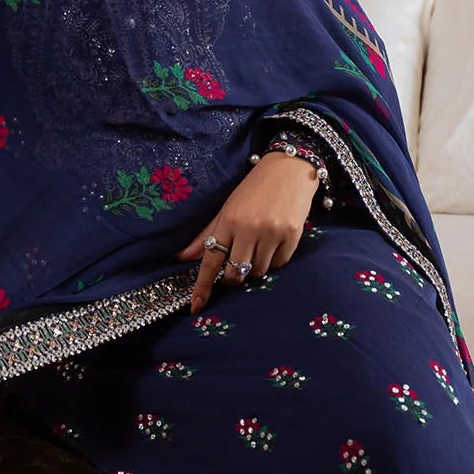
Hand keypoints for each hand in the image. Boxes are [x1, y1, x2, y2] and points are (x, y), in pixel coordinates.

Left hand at [176, 151, 319, 311]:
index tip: (196, 306)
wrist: (290, 168)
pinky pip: (279, 264)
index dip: (203, 286)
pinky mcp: (292, 236)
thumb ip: (206, 234)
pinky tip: (276, 241)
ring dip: (255, 267)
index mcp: (228, 220)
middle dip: (234, 278)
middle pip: (235, 273)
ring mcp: (271, 233)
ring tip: (260, 244)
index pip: (210, 260)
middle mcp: (248, 228)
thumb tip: (182, 257)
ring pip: (258, 272)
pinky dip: (274, 260)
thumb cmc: (254, 189)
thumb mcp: (227, 207)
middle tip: (237, 265)